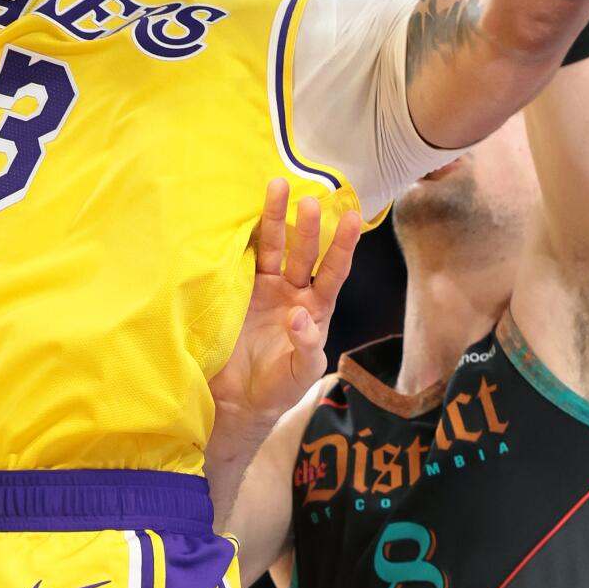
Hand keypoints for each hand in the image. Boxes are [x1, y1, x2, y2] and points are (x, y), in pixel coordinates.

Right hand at [209, 179, 360, 434]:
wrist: (237, 401)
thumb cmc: (278, 388)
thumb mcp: (301, 373)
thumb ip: (307, 347)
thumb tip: (299, 314)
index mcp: (315, 308)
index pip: (334, 271)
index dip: (343, 245)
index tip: (353, 217)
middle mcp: (292, 290)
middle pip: (302, 252)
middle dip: (307, 226)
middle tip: (310, 200)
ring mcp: (263, 287)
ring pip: (272, 247)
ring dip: (274, 218)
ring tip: (277, 186)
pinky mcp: (235, 290)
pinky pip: (239, 258)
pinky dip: (241, 236)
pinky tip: (240, 213)